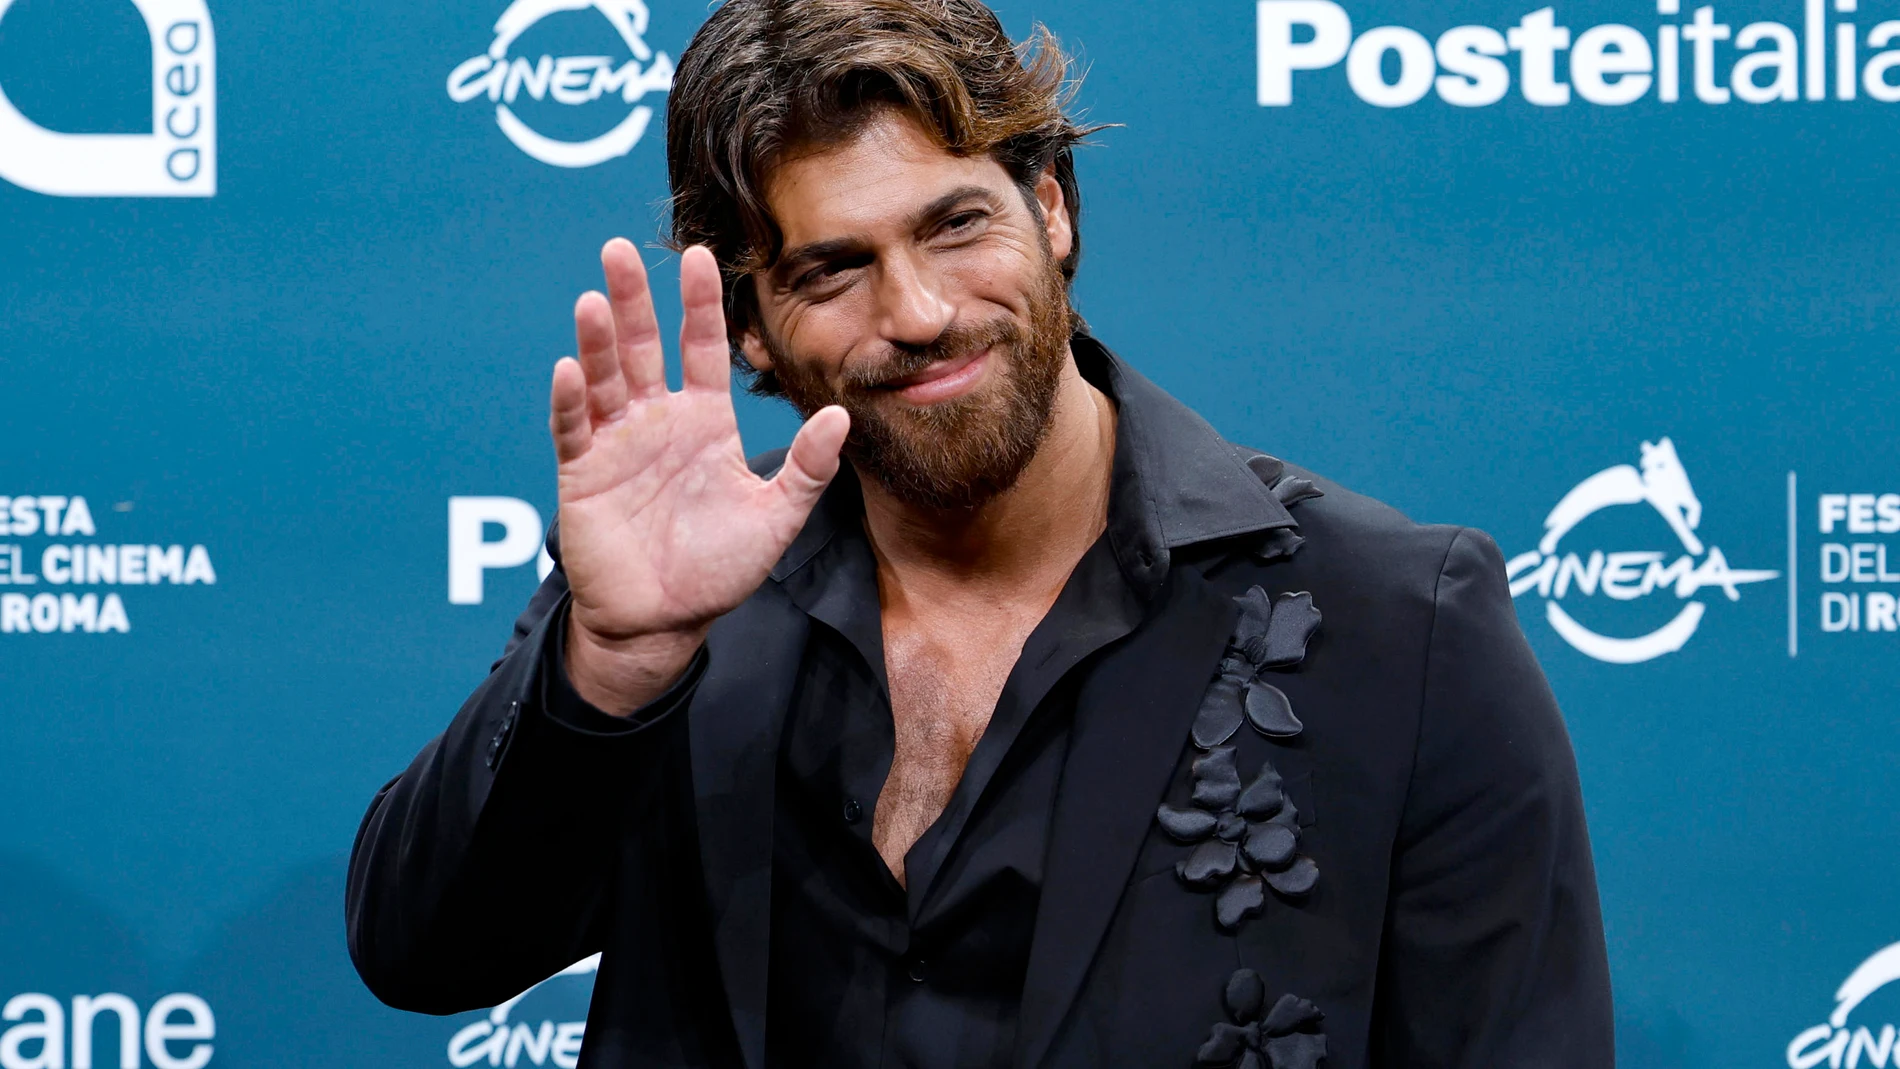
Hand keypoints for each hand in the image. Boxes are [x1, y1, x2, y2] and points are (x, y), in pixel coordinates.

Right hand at [550, 240, 848, 713]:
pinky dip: (571, 399)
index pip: (701, 348)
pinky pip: (574, 428)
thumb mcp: (775, 518)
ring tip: (594, 299)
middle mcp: (658, 421)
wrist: (664, 622)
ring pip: (604, 377)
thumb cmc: (718, 570)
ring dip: (597, 339)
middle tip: (620, 249)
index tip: (699, 256)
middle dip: (633, 299)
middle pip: (643, 346)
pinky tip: (571, 368)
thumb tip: (840, 416)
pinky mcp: (583, 473)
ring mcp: (616, 443)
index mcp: (704, 422)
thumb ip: (807, 469)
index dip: (699, 304)